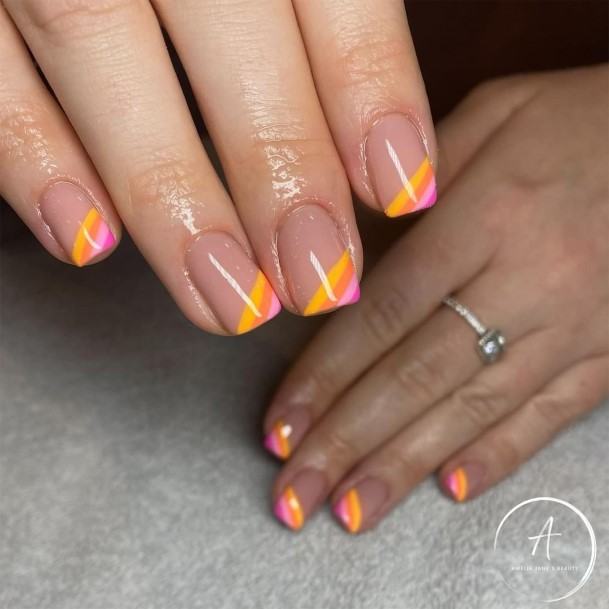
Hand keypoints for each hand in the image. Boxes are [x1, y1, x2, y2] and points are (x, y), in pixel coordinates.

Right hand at [0, 0, 436, 334]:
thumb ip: (320, 7)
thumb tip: (376, 135)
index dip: (368, 86)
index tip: (402, 189)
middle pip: (228, 28)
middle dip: (279, 168)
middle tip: (317, 278)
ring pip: (98, 46)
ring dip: (170, 196)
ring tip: (227, 300)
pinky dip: (32, 156)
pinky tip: (86, 241)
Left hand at [263, 66, 607, 531]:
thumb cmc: (583, 119)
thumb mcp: (493, 113)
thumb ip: (417, 179)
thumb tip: (349, 244)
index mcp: (487, 216)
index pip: (383, 313)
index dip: (324, 377)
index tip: (281, 427)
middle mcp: (527, 280)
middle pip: (417, 375)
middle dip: (347, 442)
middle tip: (294, 496)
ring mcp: (574, 325)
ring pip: (475, 408)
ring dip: (405, 466)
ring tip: (351, 511)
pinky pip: (551, 414)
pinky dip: (499, 455)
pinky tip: (449, 490)